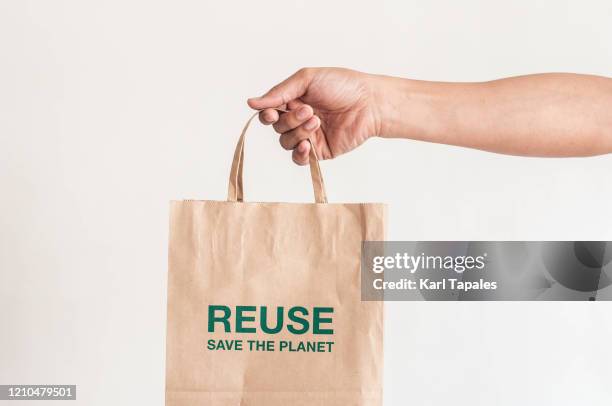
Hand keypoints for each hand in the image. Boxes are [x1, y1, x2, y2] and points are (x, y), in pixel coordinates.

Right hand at [247, 68, 381, 164]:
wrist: (369, 103)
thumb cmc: (342, 85)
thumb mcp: (306, 79)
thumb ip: (278, 93)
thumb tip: (250, 103)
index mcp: (293, 100)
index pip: (269, 111)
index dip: (266, 114)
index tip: (272, 112)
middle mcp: (298, 119)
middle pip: (277, 127)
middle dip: (290, 120)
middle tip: (310, 110)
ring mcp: (308, 136)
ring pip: (286, 142)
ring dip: (298, 132)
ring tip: (317, 121)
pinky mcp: (320, 152)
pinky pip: (299, 159)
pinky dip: (299, 154)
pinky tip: (307, 145)